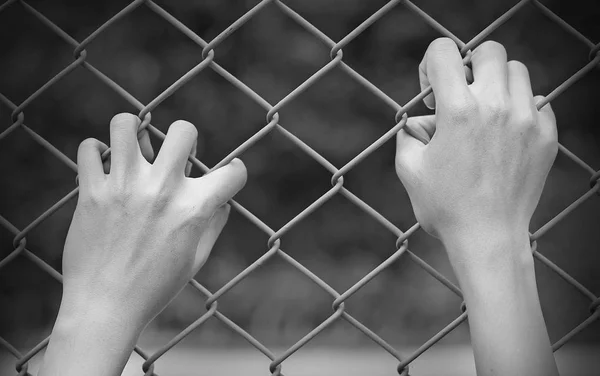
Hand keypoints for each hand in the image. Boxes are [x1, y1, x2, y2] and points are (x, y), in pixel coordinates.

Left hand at [62, 113, 245, 327]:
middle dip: (185, 137)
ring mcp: (125, 186)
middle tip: (172, 156)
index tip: (230, 173)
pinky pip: (88, 148)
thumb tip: (223, 203)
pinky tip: (102, 165)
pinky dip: (94, 151)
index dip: (237, 171)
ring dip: (133, 130)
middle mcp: (162, 190)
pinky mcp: (92, 192)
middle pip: (183, 130)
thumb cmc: (154, 288)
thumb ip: (213, 226)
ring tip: (132, 146)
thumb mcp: (195, 260)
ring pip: (126, 124)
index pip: (233, 173)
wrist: (105, 307)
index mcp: (194, 209)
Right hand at [395, 38, 558, 375]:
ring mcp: (526, 120)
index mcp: (458, 110)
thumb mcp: (408, 168)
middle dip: (469, 67)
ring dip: (497, 84)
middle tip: (460, 97)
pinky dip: (521, 109)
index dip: (431, 65)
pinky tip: (505, 133)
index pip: (444, 51)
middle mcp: (496, 107)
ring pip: (518, 72)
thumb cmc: (444, 206)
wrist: (488, 238)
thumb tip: (421, 121)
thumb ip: (408, 132)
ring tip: (486, 113)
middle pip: (489, 51)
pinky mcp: (545, 136)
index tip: (432, 92)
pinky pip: (538, 102)